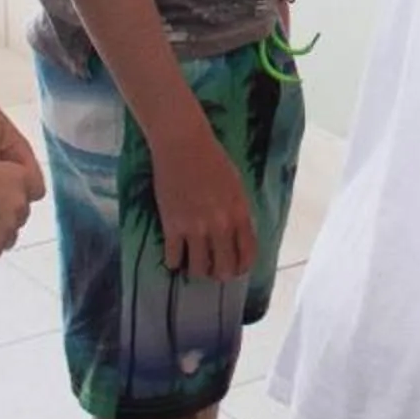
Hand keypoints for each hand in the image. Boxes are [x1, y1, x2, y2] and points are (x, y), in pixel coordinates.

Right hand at [151, 122, 256, 281]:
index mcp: (240, 213)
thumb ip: (238, 212)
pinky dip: (174, 261)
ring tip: (193, 264)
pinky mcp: (171, 226)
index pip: (247, 254)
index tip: (236, 270)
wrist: (183, 144)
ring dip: (197, 270)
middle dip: (220, 274)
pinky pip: (173, 258)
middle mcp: (220, 225)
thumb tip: (237, 235)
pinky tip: (175, 255)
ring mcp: (195, 228)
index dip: (242, 267)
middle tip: (213, 271)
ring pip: (199, 269)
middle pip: (224, 268)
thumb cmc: (212, 159)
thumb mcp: (236, 186)